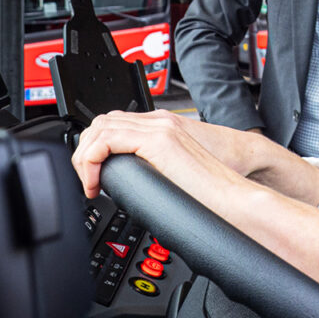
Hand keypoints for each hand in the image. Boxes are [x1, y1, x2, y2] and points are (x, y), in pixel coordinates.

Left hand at [71, 109, 246, 214]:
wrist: (232, 195)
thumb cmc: (209, 194)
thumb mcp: (172, 177)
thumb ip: (152, 170)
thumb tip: (131, 187)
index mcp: (164, 129)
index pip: (115, 124)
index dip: (96, 148)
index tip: (94, 176)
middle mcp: (161, 123)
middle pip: (103, 122)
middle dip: (86, 151)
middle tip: (89, 180)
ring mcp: (160, 128)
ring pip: (100, 128)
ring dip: (86, 157)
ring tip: (91, 183)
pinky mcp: (158, 140)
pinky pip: (108, 140)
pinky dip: (93, 160)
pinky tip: (97, 181)